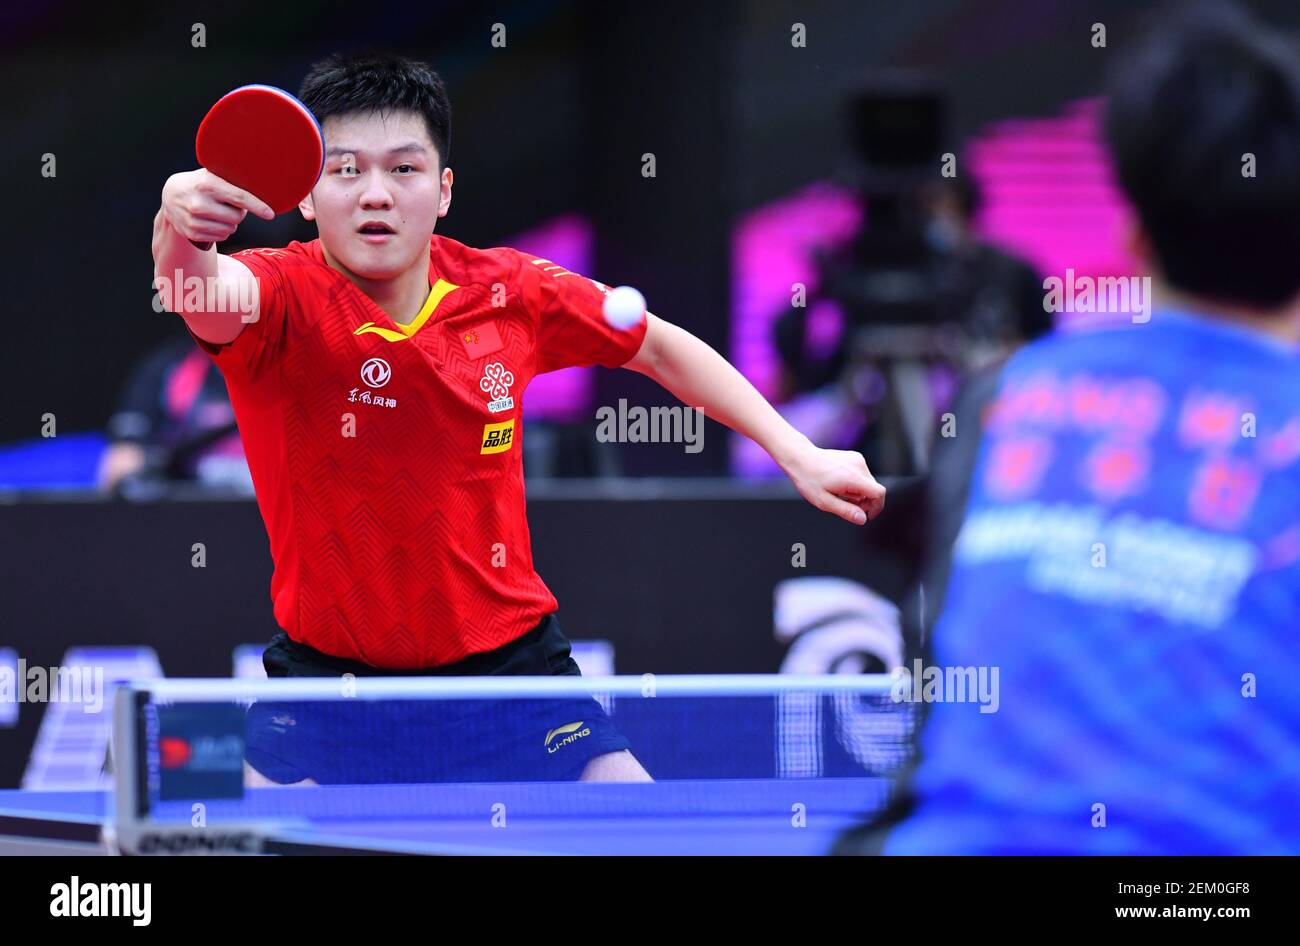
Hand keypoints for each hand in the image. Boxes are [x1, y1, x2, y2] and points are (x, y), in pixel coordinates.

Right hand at [160, 169, 274, 245]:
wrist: (170, 195)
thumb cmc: (200, 183)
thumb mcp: (212, 174)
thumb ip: (232, 178)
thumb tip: (262, 181)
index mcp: (207, 184)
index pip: (238, 197)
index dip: (257, 206)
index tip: (270, 214)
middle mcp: (199, 203)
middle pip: (237, 217)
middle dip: (239, 212)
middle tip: (230, 205)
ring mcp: (194, 220)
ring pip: (231, 229)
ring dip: (231, 222)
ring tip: (219, 211)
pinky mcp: (192, 233)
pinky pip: (222, 237)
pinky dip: (222, 230)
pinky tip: (212, 220)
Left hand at [781, 442, 885, 524]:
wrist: (801, 457)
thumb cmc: (809, 480)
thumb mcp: (824, 501)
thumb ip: (845, 511)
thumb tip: (863, 520)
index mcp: (853, 477)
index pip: (878, 493)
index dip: (877, 507)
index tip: (868, 516)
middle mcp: (858, 465)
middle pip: (874, 489)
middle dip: (865, 501)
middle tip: (845, 505)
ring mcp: (857, 459)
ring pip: (868, 483)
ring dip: (859, 492)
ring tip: (840, 493)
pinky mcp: (855, 457)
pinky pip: (862, 475)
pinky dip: (856, 483)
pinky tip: (840, 484)